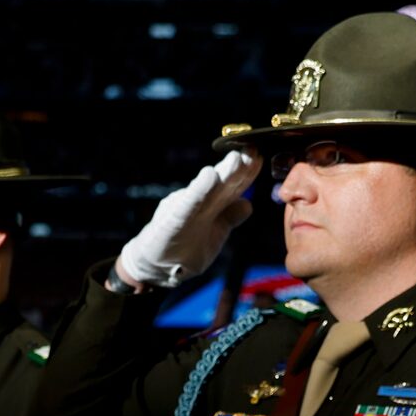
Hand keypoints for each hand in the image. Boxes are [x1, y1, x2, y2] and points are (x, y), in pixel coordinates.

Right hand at [115, 150, 258, 289]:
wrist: (155, 266)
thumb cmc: (184, 249)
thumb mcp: (214, 235)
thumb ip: (228, 218)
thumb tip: (248, 204)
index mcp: (213, 206)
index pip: (234, 186)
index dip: (248, 173)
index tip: (261, 157)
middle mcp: (201, 202)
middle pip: (225, 182)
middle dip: (240, 166)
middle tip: (253, 149)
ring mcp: (187, 208)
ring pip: (209, 188)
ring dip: (224, 172)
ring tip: (236, 157)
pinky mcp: (174, 218)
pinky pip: (190, 202)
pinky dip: (200, 189)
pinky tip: (209, 175)